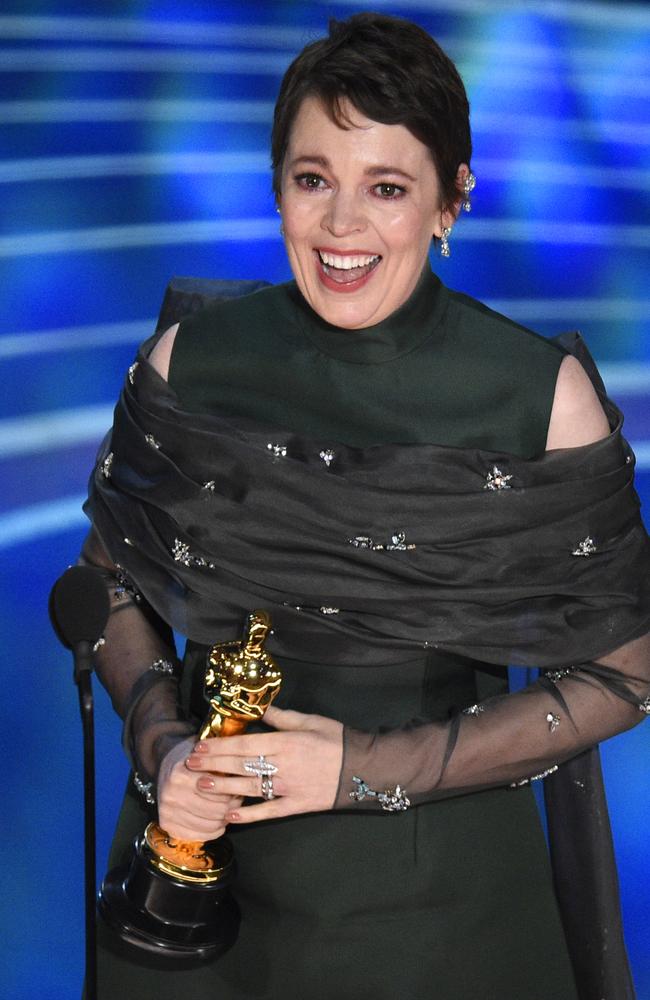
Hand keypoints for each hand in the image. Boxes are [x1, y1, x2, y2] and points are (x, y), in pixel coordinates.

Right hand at [156, 735, 242, 840]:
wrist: (166, 765)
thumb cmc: (192, 760)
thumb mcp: (205, 755)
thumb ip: (220, 767)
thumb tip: (242, 781)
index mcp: (180, 775)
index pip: (218, 791)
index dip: (233, 789)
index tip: (239, 786)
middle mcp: (170, 794)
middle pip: (215, 810)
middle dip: (231, 807)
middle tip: (237, 800)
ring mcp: (166, 811)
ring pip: (209, 825)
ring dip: (223, 819)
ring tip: (228, 810)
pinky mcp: (166, 825)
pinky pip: (198, 836)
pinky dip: (213, 831)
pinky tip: (218, 823)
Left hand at [185, 706, 343, 824]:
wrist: (363, 767)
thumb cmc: (337, 739)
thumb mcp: (309, 720)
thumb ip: (282, 717)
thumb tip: (259, 707)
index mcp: (285, 742)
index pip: (245, 744)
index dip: (220, 746)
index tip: (200, 746)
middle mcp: (282, 765)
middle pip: (241, 764)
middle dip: (214, 764)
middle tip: (191, 765)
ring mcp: (288, 788)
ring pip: (250, 788)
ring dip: (224, 788)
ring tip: (202, 786)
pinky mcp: (296, 806)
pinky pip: (269, 812)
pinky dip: (250, 815)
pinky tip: (231, 817)